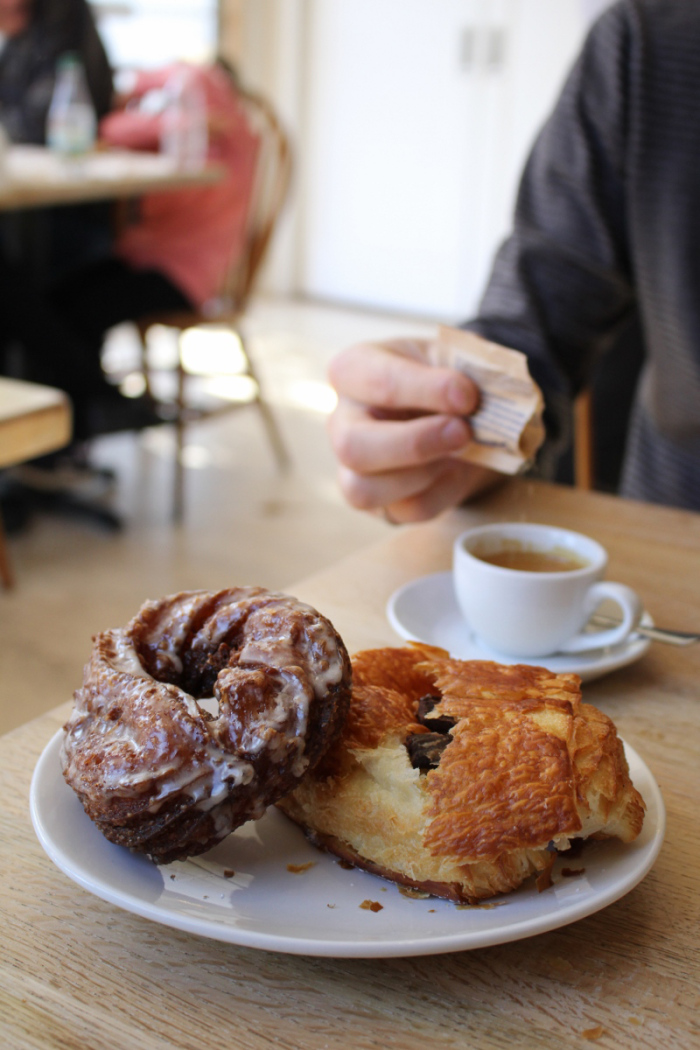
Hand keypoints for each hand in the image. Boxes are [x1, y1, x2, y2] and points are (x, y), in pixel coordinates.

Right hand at [327, 338, 502, 522]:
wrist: (461, 407)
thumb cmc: (447, 376)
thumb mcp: (456, 356)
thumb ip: (466, 371)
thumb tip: (477, 404)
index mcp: (354, 370)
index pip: (375, 381)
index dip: (425, 390)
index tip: (468, 394)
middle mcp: (343, 421)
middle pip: (352, 447)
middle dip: (414, 444)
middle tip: (463, 432)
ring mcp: (354, 467)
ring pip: (363, 491)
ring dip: (421, 475)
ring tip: (461, 452)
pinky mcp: (382, 502)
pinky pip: (405, 510)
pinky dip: (441, 493)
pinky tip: (458, 468)